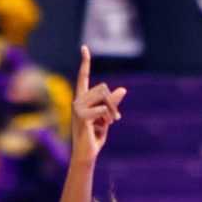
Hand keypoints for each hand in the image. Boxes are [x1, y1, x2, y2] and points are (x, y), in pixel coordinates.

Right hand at [68, 48, 125, 163]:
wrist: (86, 154)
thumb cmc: (94, 136)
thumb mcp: (107, 117)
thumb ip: (113, 103)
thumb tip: (123, 89)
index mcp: (82, 99)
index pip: (83, 77)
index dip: (84, 62)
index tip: (84, 47)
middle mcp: (77, 101)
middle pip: (103, 90)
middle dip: (112, 104)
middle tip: (112, 120)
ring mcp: (78, 109)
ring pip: (104, 99)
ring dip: (111, 112)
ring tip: (106, 124)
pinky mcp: (82, 118)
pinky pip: (102, 111)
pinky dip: (107, 118)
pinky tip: (102, 127)